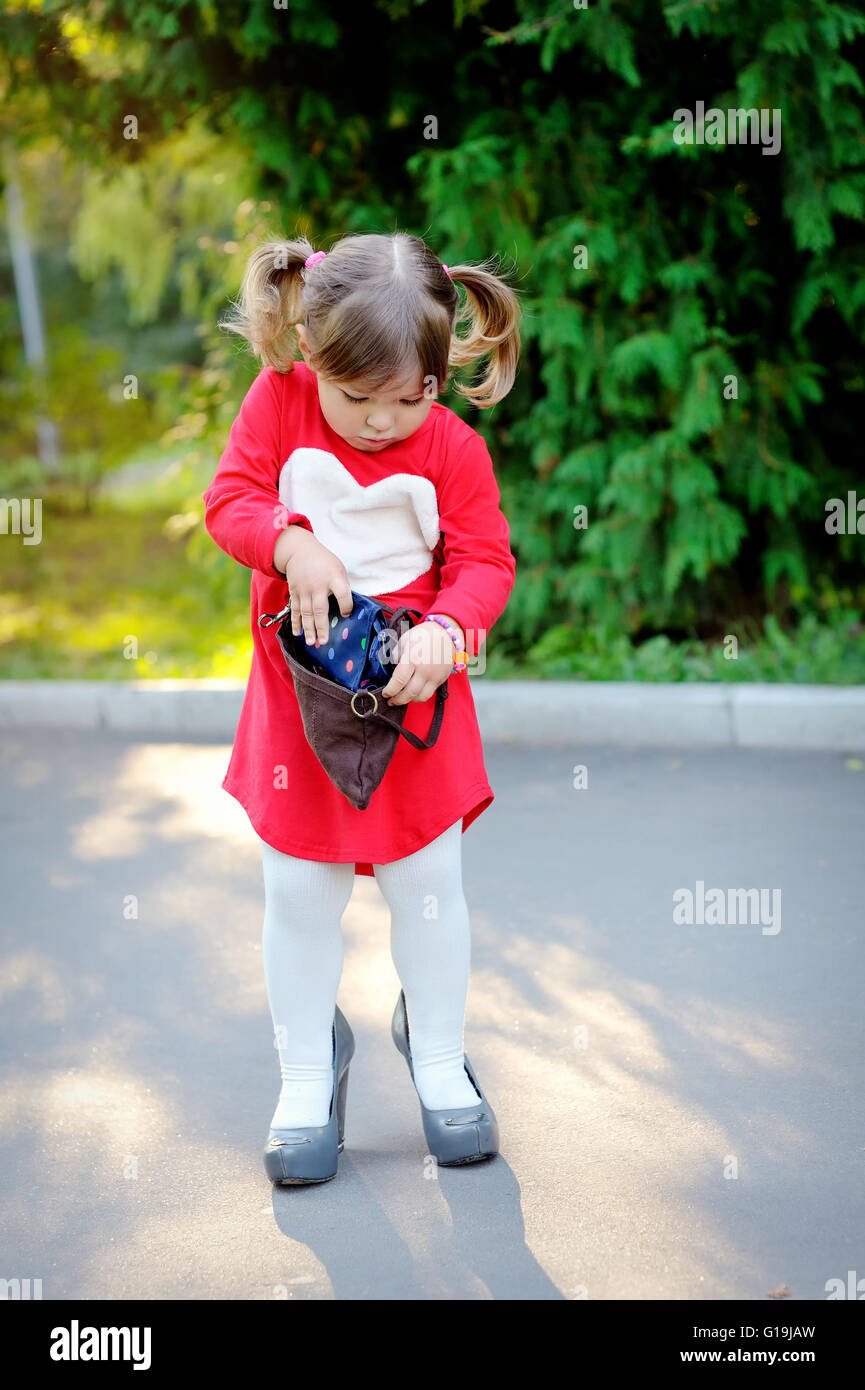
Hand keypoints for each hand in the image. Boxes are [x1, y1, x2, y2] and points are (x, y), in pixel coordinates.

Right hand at [273, 526, 352, 645]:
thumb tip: (346, 607)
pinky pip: (295, 609)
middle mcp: (318, 585)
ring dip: (309, 628)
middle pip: (320, 608)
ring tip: (311, 642)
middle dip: (322, 626)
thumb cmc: (324, 561)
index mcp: (333, 577)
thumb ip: (342, 586)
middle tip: (324, 641)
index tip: (347, 614)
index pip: (343, 594)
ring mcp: (304, 589)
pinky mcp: (295, 592)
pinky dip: (295, 622)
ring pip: (306, 612)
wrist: (299, 550)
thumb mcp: (338, 568)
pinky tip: (298, 633)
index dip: (346, 605)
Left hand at [381, 617, 459, 705]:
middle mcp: (425, 670)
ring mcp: (435, 676)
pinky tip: (413, 693)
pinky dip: (420, 696)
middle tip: (390, 701)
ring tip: (402, 698)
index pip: (399, 681)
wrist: (446, 633)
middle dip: (397, 700)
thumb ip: (395, 655)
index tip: (385, 693)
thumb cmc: (423, 635)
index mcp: (412, 658)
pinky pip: (429, 693)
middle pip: (409, 693)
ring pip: (421, 697)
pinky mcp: (441, 679)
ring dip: (409, 700)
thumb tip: (390, 668)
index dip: (390, 690)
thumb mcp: (404, 640)